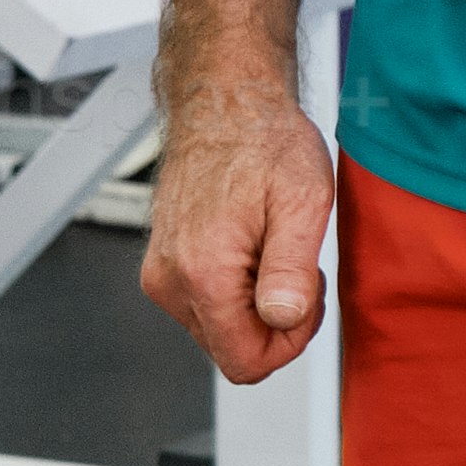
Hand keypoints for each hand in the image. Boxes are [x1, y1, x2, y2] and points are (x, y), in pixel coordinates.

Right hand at [142, 81, 336, 378]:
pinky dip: (236, 291)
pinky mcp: (162, 266)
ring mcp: (161, 274)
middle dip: (274, 324)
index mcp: (203, 273)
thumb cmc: (265, 141)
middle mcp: (170, 281)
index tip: (305, 297)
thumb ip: (291, 269)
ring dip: (255, 306)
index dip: (289, 343)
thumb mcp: (303, 202)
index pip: (246, 363)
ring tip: (272, 249)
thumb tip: (282, 320)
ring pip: (219, 331)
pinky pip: (206, 307)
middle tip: (295, 266)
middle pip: (231, 351)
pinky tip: (252, 247)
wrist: (223, 103)